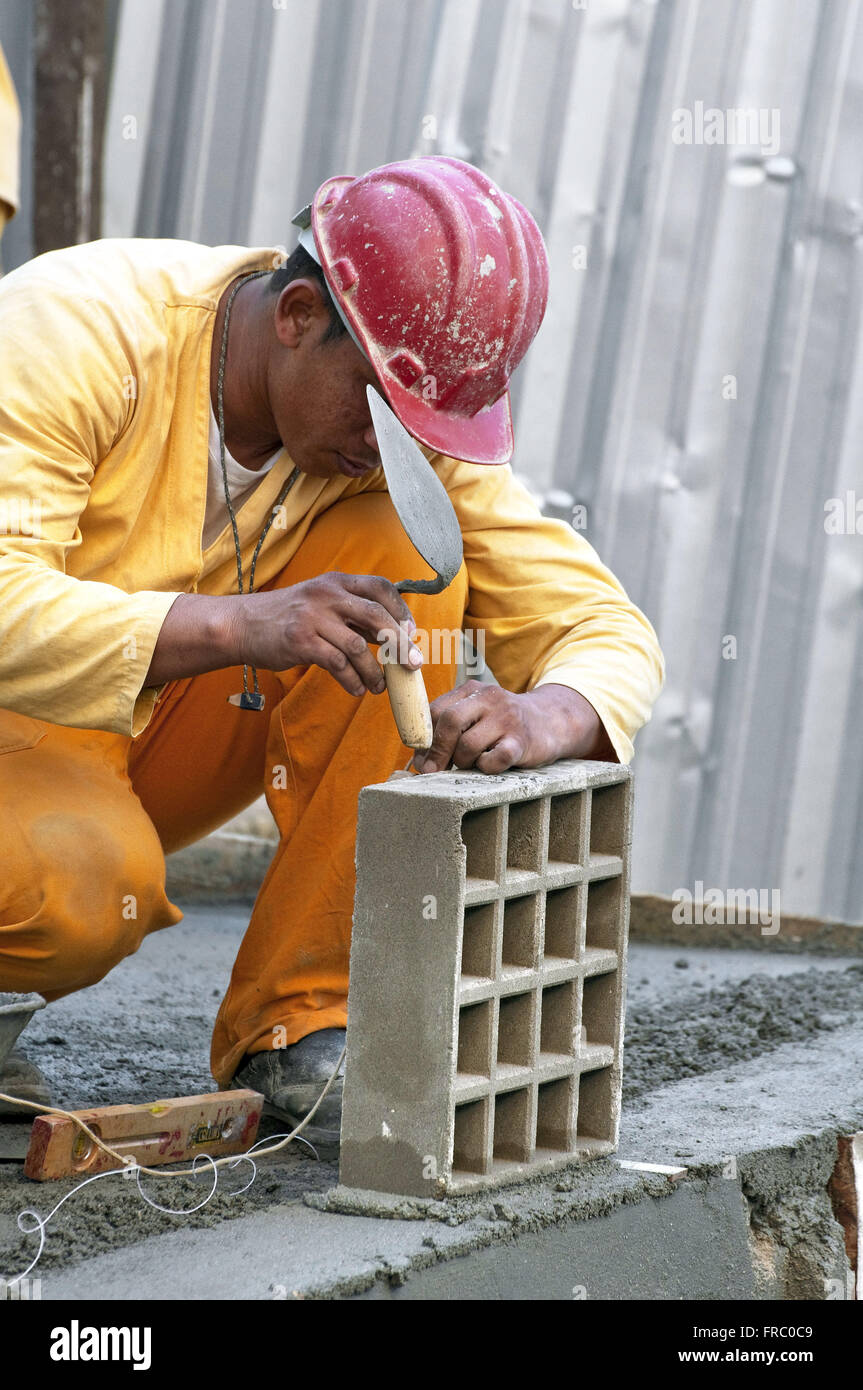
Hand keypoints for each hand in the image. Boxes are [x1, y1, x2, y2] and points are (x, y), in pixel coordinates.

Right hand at [229, 572, 421, 697]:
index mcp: (336, 582)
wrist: (242, 625)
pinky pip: (337, 664)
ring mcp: (312, 617)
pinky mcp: (300, 641)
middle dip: (399, 644)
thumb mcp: (320, 603)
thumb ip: (351, 613)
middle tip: (412, 665)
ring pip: (357, 646)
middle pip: (376, 616)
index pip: (380, 587)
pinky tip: (356, 689)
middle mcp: (326, 595)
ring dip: (373, 671)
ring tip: (378, 687)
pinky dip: (352, 680)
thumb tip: (392, 634)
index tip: (411, 632)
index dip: (401, 609)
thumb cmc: (287, 617)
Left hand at [412, 680, 616, 773]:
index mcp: (472, 689)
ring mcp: (507, 719)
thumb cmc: (502, 724)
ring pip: (468, 745)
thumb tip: (420, 760)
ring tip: (471, 763)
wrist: (551, 722)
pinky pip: (494, 760)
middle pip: (450, 722)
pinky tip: (490, 765)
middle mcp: (490, 698)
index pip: (436, 710)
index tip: (421, 759)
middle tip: (433, 771)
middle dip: (437, 751)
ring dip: (463, 762)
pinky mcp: (522, 741)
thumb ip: (448, 727)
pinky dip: (486, 768)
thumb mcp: (476, 713)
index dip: (424, 738)